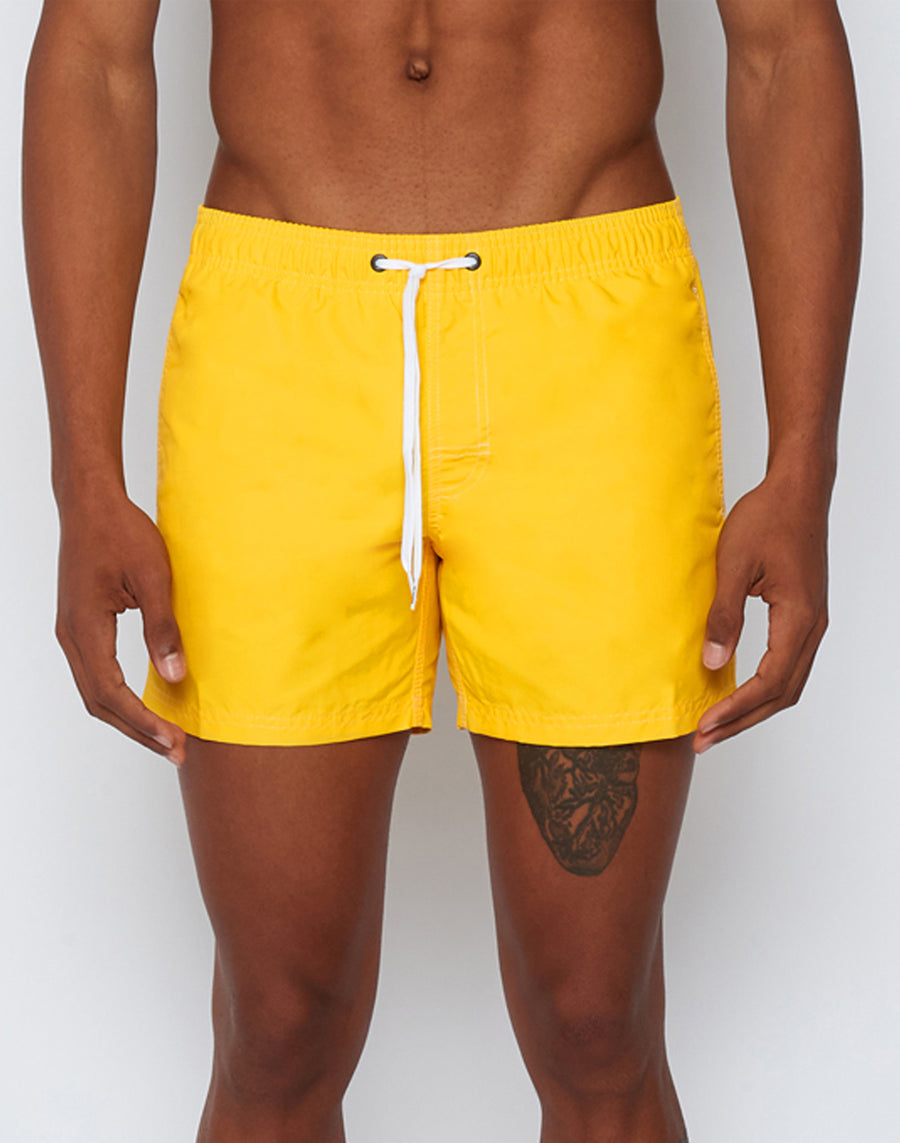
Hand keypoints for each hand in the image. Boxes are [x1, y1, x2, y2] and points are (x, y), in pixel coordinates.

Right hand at [55, 489, 187, 765]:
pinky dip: (119, 697)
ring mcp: (73, 633)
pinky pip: (96, 674)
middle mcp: (71, 637)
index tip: (173, 741)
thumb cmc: (122, 533)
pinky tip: (145, 703)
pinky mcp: (81, 626)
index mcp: (85, 628)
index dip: (143, 722)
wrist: (91, 504)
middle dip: (138, 730)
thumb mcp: (154, 577)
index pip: (111, 693)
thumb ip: (163, 628)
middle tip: (176, 751)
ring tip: (164, 737)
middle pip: (100, 702)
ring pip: (95, 692)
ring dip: (128, 718)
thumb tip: (175, 676)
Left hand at [693, 472, 829, 752]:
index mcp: (799, 617)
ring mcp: (811, 623)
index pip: (769, 681)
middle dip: (742, 720)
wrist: (796, 490)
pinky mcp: (802, 615)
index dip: (735, 708)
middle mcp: (812, 627)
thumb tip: (714, 662)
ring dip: (752, 708)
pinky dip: (762, 687)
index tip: (704, 725)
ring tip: (716, 725)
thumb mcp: (734, 565)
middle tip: (703, 740)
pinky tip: (735, 691)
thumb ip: (724, 615)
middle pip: (782, 694)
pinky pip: (787, 664)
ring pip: (788, 683)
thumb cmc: (766, 518)